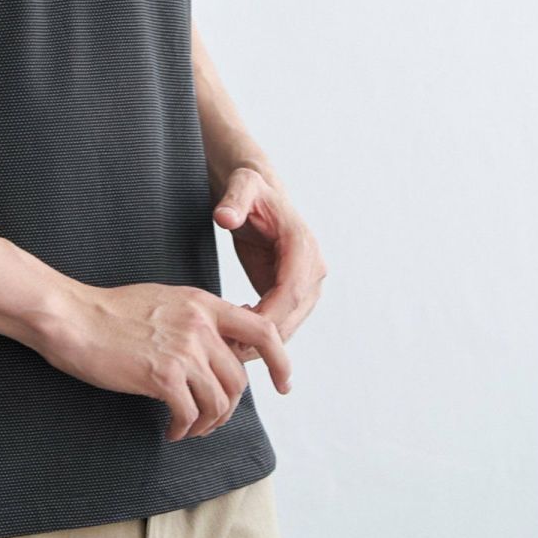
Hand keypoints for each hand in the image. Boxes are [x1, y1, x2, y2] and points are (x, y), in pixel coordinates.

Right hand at [33, 279, 291, 441]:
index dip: (281, 360)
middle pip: (238, 378)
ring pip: (219, 402)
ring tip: (187, 428)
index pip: (262, 330)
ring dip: (207, 424)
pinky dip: (184, 430)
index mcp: (202, 303)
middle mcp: (199, 324)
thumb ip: (195, 319)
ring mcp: (183, 349)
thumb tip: (220, 346)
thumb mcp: (164, 301)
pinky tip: (170, 430)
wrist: (73, 318)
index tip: (283, 384)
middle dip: (227, 408)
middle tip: (207, 420)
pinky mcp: (162, 374)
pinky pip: (191, 414)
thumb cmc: (110, 312)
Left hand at [212, 167, 327, 360]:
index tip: (242, 331)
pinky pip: (283, 319)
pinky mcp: (294, 291)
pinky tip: (237, 334)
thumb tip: (225, 217)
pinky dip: (263, 332)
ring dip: (264, 341)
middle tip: (231, 351)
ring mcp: (306, 282)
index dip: (270, 315)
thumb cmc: (251, 188)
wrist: (260, 193)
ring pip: (290, 323)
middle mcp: (312, 267)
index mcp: (302, 246)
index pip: (292, 291)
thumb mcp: (241, 186)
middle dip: (265, 337)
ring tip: (230, 347)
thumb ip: (234, 201)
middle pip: (294, 314)